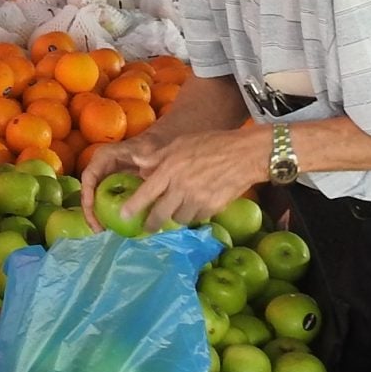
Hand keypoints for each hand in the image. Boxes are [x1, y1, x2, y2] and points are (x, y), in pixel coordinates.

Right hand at [78, 139, 149, 226]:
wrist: (160, 143)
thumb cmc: (152, 145)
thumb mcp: (148, 153)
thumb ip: (145, 162)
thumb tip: (144, 177)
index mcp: (104, 157)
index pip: (89, 177)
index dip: (87, 195)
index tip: (92, 211)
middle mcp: (101, 167)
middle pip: (89, 190)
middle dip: (90, 211)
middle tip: (97, 229)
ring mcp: (106, 176)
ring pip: (95, 197)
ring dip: (97, 214)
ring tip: (102, 230)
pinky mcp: (113, 185)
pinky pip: (105, 200)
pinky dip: (107, 212)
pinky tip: (112, 225)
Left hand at [120, 127, 271, 232]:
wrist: (246, 154)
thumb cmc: (212, 143)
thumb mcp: (181, 143)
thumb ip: (157, 156)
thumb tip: (137, 163)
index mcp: (170, 169)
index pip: (146, 193)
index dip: (133, 206)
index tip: (124, 216)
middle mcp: (181, 187)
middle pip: (160, 213)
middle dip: (151, 223)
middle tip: (147, 228)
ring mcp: (197, 199)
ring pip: (179, 218)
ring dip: (175, 217)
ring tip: (176, 211)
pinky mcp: (212, 208)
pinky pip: (196, 218)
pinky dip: (193, 216)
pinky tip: (194, 208)